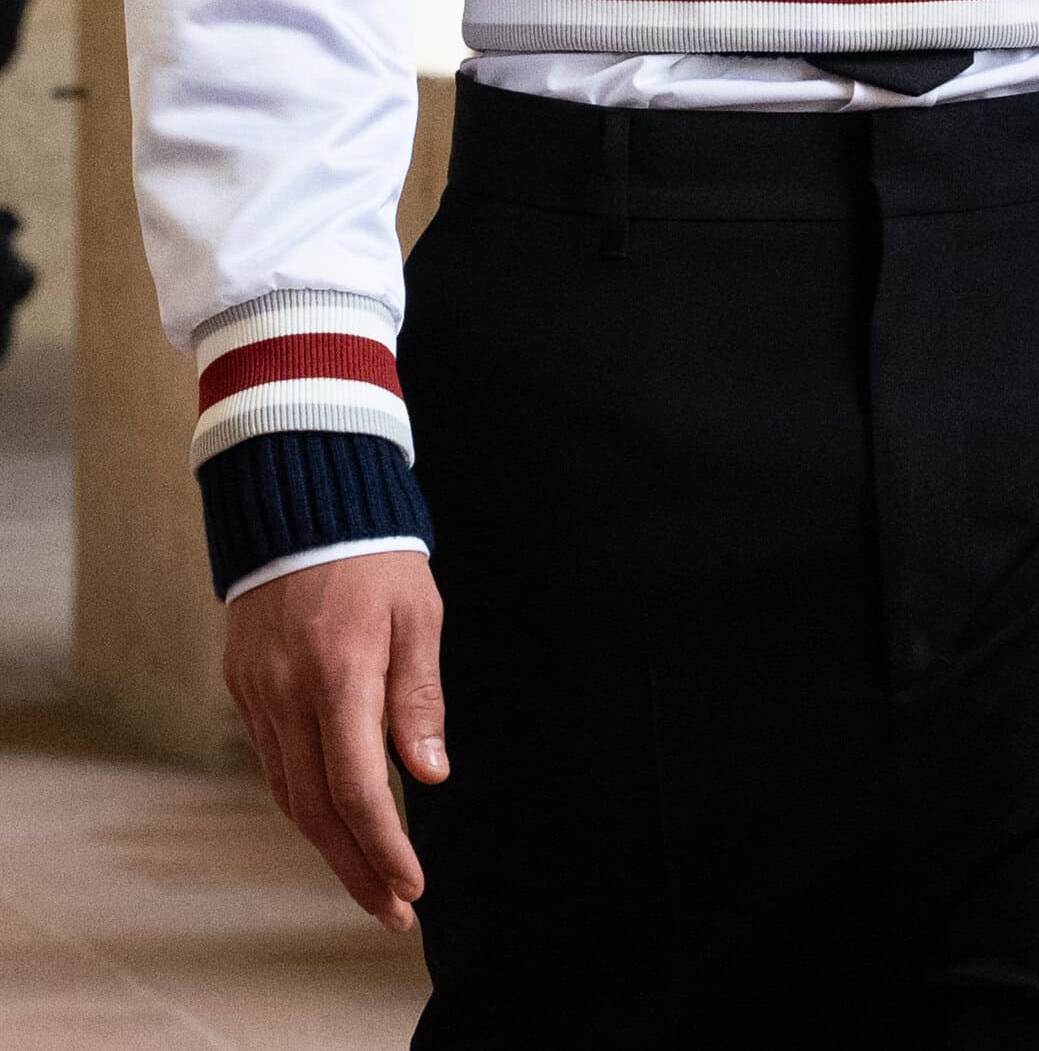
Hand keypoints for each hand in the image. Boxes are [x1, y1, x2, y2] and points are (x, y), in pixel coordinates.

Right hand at [223, 552, 446, 929]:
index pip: (357, 787)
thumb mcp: (417, 614)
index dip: (384, 847)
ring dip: (327, 845)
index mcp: (338, 675)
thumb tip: (428, 775)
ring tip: (368, 880)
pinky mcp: (243, 684)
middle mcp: (287, 693)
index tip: (412, 886)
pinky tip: (332, 818)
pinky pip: (271, 759)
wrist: (299, 495)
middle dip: (355, 869)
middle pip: (315, 809)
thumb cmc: (373, 552)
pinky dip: (302, 799)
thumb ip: (419, 698)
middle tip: (392, 910)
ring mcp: (257, 691)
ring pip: (288, 792)